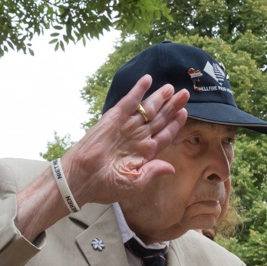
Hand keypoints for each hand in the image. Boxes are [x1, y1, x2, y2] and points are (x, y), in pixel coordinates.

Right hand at [61, 76, 189, 206]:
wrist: (81, 179)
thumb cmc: (105, 185)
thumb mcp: (134, 183)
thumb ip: (152, 172)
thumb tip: (171, 168)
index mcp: (144, 153)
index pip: (165, 135)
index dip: (175, 124)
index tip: (184, 113)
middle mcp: (137, 137)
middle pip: (160, 119)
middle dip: (173, 106)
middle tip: (185, 94)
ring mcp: (126, 126)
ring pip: (148, 109)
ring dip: (159, 97)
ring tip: (171, 87)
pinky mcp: (113, 118)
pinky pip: (129, 102)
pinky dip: (138, 90)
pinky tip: (147, 80)